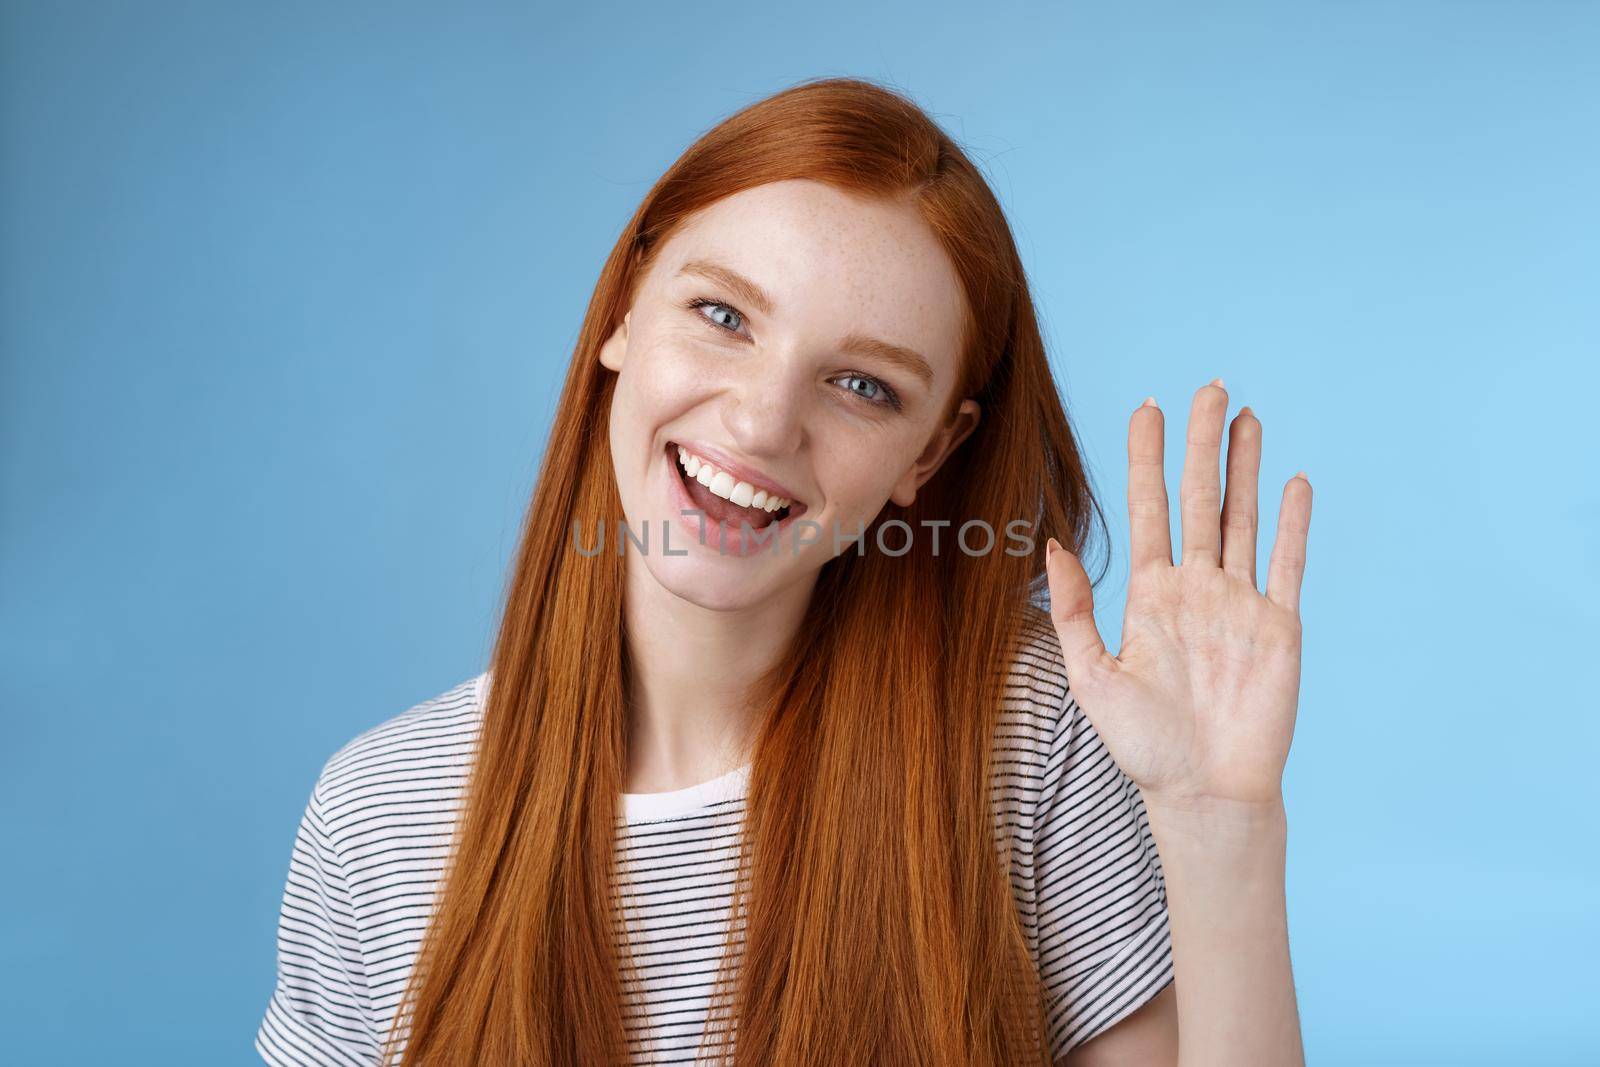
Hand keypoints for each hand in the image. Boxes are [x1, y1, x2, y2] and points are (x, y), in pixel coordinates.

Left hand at [1044, 379, 1311, 812]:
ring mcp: (1240, 604)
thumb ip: (1074, 611)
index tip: (1146, 408)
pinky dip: (1291, 524)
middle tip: (1207, 387)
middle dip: (1201, 443)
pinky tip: (1293, 482)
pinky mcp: (1280, 627)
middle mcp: (1196, 589)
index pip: (1148, 510)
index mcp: (1150, 596)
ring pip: (1243, 518)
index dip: (1147, 458)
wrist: (1204, 794)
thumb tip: (1052, 544)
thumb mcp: (1090, 677)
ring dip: (1246, 467)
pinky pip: (1287, 564)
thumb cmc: (1143, 746)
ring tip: (1246, 416)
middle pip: (1199, 498)